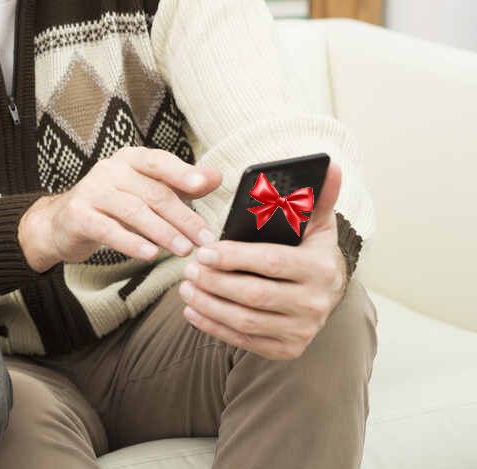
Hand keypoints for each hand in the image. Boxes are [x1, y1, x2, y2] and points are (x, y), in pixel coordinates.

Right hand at [18, 147, 222, 271]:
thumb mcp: (146, 191)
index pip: (159, 162)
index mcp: (129, 159)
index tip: (203, 185)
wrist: (62, 224)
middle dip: (182, 217)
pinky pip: (108, 230)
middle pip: (152, 192)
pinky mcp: (78, 216)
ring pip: (133, 211)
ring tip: (184, 250)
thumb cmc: (113, 206)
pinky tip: (150, 254)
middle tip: (204, 239)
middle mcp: (109, 170)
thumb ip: (180, 184)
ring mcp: (91, 192)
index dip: (182, 172)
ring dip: (162, 232)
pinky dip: (131, 242)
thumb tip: (217, 176)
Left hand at [180, 161, 347, 359]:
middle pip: (254, 295)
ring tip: (185, 286)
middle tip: (187, 268)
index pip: (271, 263)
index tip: (204, 251)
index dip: (234, 258)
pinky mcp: (287, 349)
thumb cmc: (309, 249)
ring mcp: (302, 331)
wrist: (327, 294)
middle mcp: (316, 305)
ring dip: (209, 304)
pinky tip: (193, 310)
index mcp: (321, 269)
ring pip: (245, 321)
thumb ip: (316, 195)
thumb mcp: (317, 222)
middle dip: (215, 282)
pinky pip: (244, 341)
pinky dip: (213, 326)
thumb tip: (330, 164)